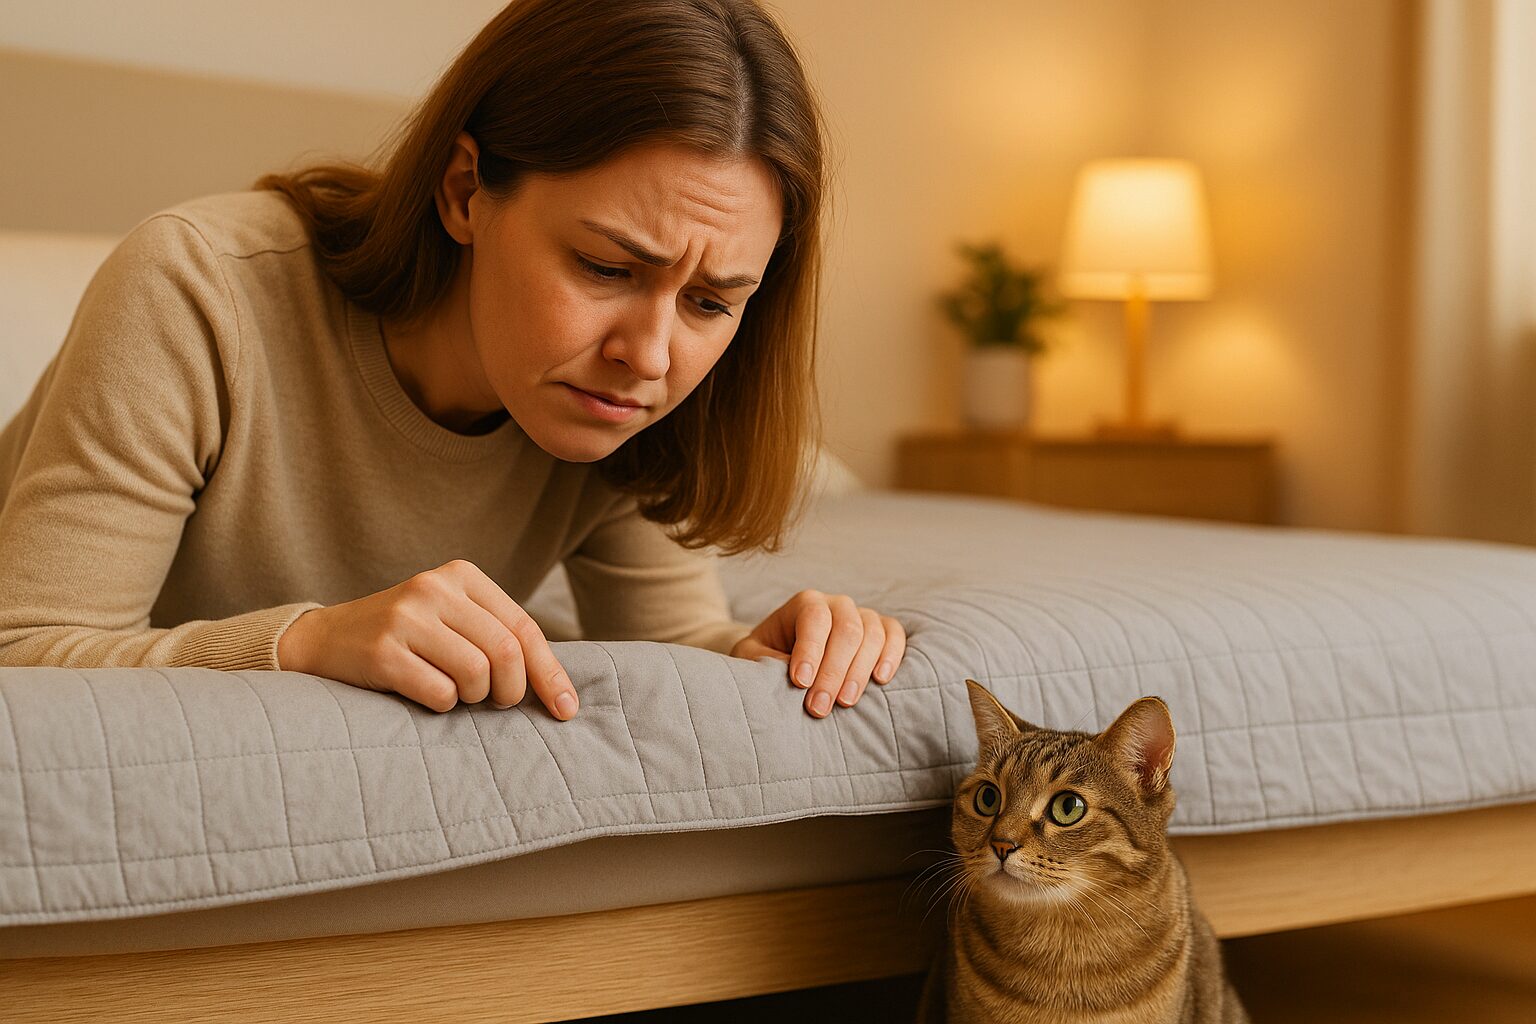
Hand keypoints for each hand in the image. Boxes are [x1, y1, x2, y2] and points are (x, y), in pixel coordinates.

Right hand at [276, 559, 578, 718]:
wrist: (323, 640)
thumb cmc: (405, 639)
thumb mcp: (452, 620)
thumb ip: (497, 637)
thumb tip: (560, 690)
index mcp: (460, 575)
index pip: (524, 628)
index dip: (550, 674)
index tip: (567, 710)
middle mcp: (434, 588)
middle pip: (506, 652)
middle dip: (510, 691)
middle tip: (495, 703)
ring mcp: (406, 618)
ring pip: (476, 674)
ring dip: (472, 698)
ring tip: (453, 692)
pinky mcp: (382, 652)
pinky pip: (440, 694)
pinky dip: (441, 705)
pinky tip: (423, 694)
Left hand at [731, 589, 906, 717]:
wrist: (786, 653)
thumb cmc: (767, 655)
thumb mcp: (752, 655)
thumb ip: (764, 660)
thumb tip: (792, 675)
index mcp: (806, 603)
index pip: (814, 619)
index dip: (810, 650)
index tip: (800, 683)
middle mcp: (837, 604)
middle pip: (847, 630)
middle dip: (833, 672)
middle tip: (818, 707)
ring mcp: (862, 615)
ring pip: (872, 635)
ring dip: (859, 672)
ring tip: (844, 703)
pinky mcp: (882, 631)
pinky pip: (894, 635)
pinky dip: (891, 655)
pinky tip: (880, 679)